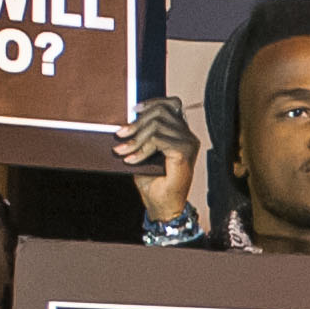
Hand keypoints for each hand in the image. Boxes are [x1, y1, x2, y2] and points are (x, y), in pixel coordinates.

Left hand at [116, 97, 200, 223]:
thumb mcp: (144, 152)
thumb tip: (125, 121)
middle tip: (120, 136)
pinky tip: (132, 160)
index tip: (134, 110)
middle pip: (162, 111)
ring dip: (136, 138)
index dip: (153, 102)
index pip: (172, 104)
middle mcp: (188, 136)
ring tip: (122, 151)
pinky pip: (158, 140)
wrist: (163, 206)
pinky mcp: (184, 152)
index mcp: (182, 133)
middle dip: (137, 123)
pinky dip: (141, 149)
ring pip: (158, 125)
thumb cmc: (154, 181)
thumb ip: (142, 135)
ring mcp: (189, 144)